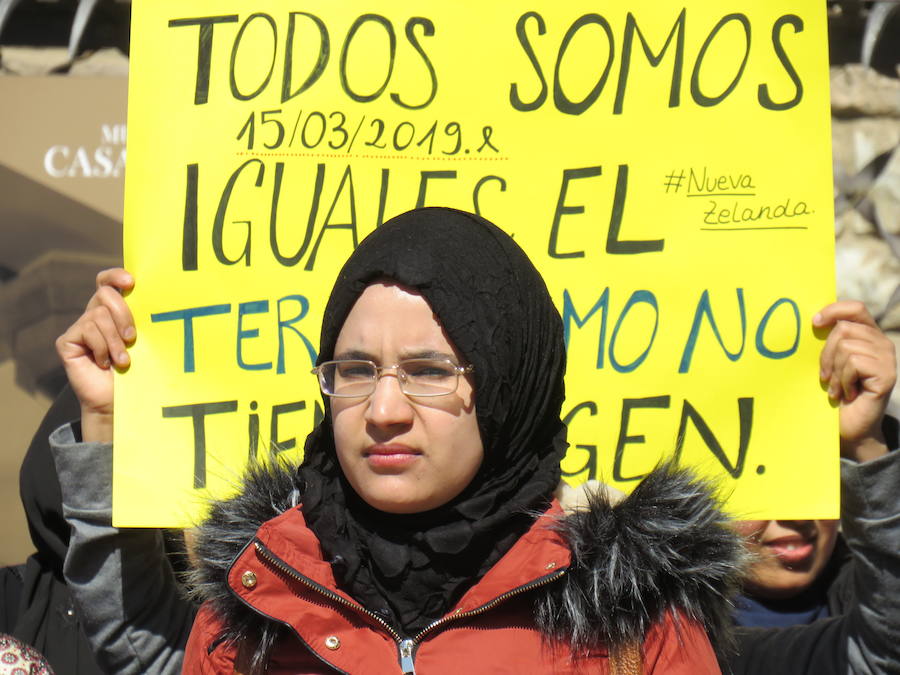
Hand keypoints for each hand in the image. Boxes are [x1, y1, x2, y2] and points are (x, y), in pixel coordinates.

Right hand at [55, 268, 134, 441]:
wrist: (119, 402)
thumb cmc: (138, 371)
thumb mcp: (144, 341)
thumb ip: (141, 319)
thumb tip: (153, 297)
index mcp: (113, 311)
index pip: (108, 282)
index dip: (116, 276)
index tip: (132, 282)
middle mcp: (94, 315)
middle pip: (105, 295)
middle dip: (123, 314)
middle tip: (133, 337)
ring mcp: (79, 328)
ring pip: (98, 315)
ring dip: (115, 340)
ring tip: (123, 360)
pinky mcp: (67, 341)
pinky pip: (86, 330)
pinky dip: (102, 347)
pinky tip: (106, 363)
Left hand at [814, 301, 895, 461]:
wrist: (848, 425)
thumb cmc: (834, 391)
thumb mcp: (830, 361)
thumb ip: (829, 340)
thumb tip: (813, 319)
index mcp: (868, 335)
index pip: (855, 308)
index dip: (834, 310)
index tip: (814, 323)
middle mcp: (882, 343)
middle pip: (844, 328)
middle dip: (826, 354)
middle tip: (826, 376)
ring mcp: (888, 358)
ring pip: (847, 346)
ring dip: (835, 371)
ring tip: (837, 387)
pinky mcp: (887, 374)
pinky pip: (854, 363)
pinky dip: (843, 380)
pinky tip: (847, 393)